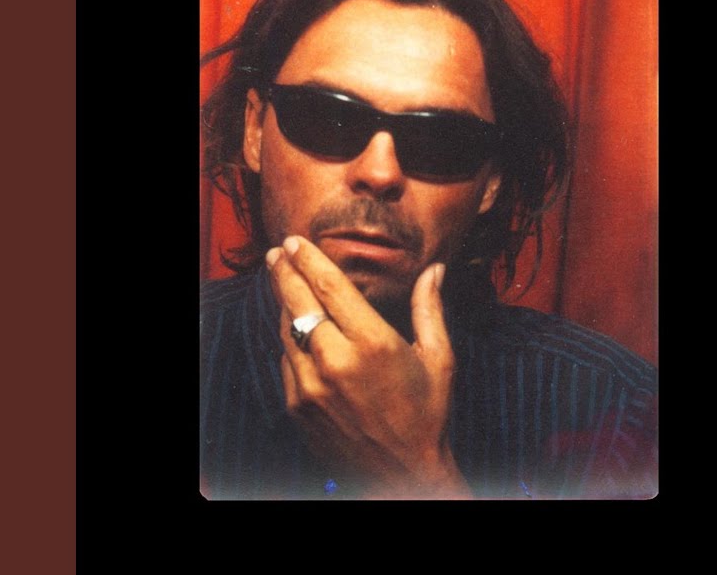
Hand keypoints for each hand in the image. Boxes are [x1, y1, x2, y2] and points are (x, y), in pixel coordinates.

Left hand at [266, 235, 470, 498]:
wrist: (401, 475)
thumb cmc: (427, 416)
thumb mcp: (439, 360)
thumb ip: (430, 310)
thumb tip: (434, 270)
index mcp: (373, 343)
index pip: (329, 285)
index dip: (308, 258)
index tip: (295, 241)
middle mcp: (336, 360)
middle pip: (298, 301)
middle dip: (284, 271)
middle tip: (277, 253)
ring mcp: (311, 385)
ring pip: (287, 330)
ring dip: (284, 304)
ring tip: (284, 285)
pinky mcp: (298, 406)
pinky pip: (286, 362)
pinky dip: (291, 342)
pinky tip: (299, 332)